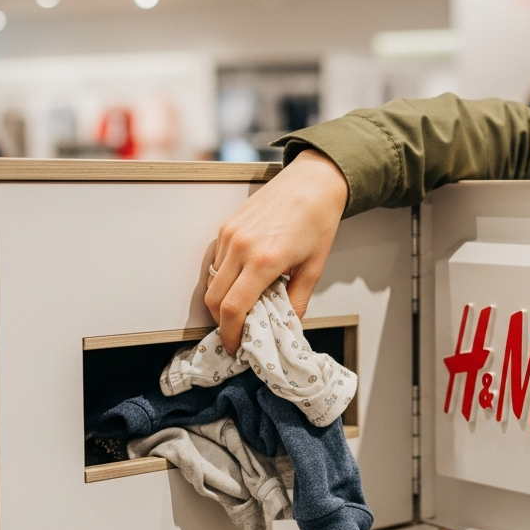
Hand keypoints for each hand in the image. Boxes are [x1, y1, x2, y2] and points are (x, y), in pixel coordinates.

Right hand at [205, 149, 348, 352]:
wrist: (313, 182)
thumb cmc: (318, 222)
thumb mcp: (313, 268)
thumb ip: (296, 301)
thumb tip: (286, 326)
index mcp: (264, 261)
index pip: (233, 308)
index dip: (230, 333)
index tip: (235, 346)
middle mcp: (240, 247)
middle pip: (214, 298)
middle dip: (222, 322)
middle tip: (238, 333)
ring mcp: (229, 235)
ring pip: (212, 281)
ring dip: (222, 300)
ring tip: (243, 308)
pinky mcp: (226, 226)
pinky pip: (215, 262)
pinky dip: (223, 279)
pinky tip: (241, 283)